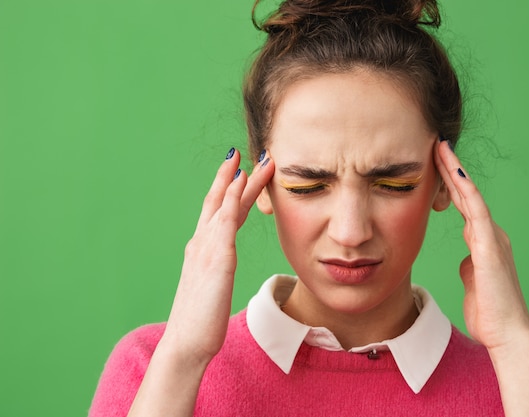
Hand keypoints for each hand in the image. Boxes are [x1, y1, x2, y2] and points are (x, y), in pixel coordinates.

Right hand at [161, 148, 274, 362]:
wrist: (186, 343)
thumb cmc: (200, 321)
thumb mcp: (212, 289)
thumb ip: (216, 271)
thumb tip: (221, 266)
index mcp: (203, 250)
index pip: (220, 213)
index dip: (230, 190)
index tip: (240, 169)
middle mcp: (202, 243)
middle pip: (220, 201)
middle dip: (234, 175)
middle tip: (248, 151)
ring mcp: (206, 248)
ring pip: (226, 204)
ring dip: (241, 179)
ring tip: (257, 159)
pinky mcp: (215, 258)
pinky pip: (226, 220)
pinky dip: (233, 197)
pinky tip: (242, 181)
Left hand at [434, 141, 528, 350]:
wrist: (506, 334)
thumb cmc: (489, 311)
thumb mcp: (473, 283)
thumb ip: (471, 267)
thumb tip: (466, 260)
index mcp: (484, 242)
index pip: (464, 205)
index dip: (450, 184)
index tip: (434, 164)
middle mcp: (489, 234)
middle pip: (466, 195)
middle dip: (451, 169)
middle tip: (435, 145)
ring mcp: (492, 237)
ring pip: (471, 196)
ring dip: (455, 171)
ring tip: (440, 148)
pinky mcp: (489, 246)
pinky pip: (476, 211)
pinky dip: (465, 190)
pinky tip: (454, 171)